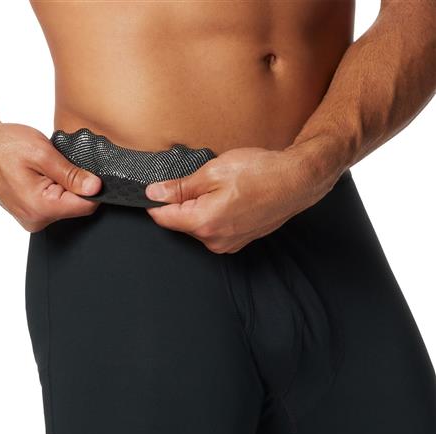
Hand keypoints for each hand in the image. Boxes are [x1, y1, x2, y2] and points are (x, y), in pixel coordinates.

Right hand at [0, 118, 101, 231]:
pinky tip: (39, 177)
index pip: (85, 206)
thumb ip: (72, 174)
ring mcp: (31, 220)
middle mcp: (35, 220)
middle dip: (74, 185)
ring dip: (62, 186)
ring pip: (65, 205)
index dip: (92, 187)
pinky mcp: (29, 215)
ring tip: (43, 169)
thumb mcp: (43, 153)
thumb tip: (96, 188)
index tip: (85, 170)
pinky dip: (52, 190)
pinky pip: (53, 205)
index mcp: (40, 208)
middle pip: (75, 207)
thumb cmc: (4, 145)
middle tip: (55, 165)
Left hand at [144, 143, 337, 252]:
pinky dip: (214, 215)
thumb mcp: (213, 171)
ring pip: (198, 226)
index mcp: (204, 223)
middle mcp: (214, 240)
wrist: (297, 181)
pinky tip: (230, 199)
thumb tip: (154, 193)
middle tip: (201, 180)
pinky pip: (214, 230)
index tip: (154, 189)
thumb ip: (180, 187)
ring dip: (200, 208)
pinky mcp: (237, 242)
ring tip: (222, 189)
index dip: (156, 201)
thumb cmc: (261, 173)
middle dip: (182, 202)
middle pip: (181, 223)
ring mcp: (227, 244)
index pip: (164, 218)